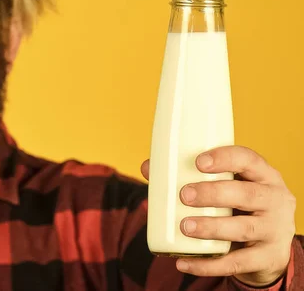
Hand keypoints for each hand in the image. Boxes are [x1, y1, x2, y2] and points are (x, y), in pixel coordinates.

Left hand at [141, 146, 295, 286]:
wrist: (270, 246)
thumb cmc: (238, 205)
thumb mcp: (226, 186)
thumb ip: (190, 175)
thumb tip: (147, 167)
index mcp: (263, 176)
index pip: (249, 160)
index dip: (225, 159)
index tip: (199, 162)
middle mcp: (275, 200)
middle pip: (248, 195)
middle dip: (214, 194)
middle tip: (184, 195)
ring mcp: (274, 231)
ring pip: (244, 229)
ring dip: (211, 227)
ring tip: (184, 226)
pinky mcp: (267, 258)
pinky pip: (237, 264)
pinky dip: (208, 264)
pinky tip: (183, 262)